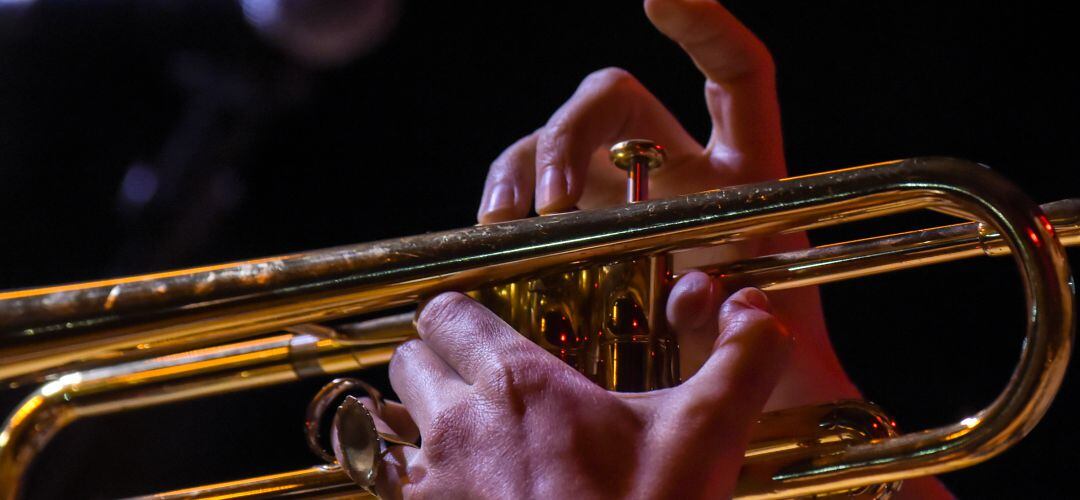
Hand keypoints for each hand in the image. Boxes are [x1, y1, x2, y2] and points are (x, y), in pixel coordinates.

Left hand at [373, 289, 790, 497]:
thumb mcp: (705, 438)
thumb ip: (738, 363)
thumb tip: (757, 311)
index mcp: (516, 384)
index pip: (445, 312)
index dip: (462, 316)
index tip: (486, 330)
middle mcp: (457, 426)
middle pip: (409, 359)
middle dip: (437, 364)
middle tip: (480, 384)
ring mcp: (430, 485)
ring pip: (394, 421)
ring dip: (422, 421)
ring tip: (471, 439)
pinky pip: (393, 484)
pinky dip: (418, 479)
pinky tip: (467, 492)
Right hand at [476, 0, 856, 409]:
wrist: (741, 405)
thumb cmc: (764, 360)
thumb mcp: (762, 330)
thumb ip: (735, 312)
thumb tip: (691, 289)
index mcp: (741, 174)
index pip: (735, 77)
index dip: (704, 28)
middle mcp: (673, 169)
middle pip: (610, 101)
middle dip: (568, 136)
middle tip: (551, 204)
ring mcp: (618, 195)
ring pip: (553, 142)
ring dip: (522, 172)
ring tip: (506, 224)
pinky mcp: (576, 229)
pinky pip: (527, 194)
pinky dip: (504, 209)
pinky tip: (492, 239)